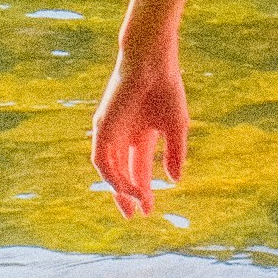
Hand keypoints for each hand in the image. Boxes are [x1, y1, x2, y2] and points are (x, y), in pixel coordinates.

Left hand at [92, 46, 187, 220]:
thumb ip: (175, 153)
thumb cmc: (166, 88)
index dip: (144, 189)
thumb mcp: (176, 126)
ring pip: (110, 169)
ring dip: (120, 189)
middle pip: (123, 172)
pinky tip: (126, 187)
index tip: (149, 210)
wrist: (151, 62)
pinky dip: (113, 176)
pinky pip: (102, 160)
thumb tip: (175, 181)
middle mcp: (123, 135)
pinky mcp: (101, 127)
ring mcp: (110, 131)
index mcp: (141, 133)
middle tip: (136, 215)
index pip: (139, 168)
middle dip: (129, 194)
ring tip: (133, 205)